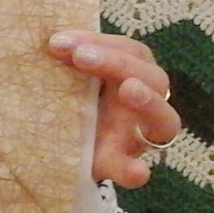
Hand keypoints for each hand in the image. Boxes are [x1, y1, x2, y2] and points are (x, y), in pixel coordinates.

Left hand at [48, 30, 179, 188]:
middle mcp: (144, 102)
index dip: (102, 42)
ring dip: (148, 101)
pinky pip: (135, 171)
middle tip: (81, 57)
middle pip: (152, 77)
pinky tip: (136, 171)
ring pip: (164, 120)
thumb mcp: (69, 78)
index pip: (131, 51)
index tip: (59, 41)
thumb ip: (65, 60)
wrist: (59, 147)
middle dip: (117, 62)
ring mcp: (137, 136)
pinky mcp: (121, 165)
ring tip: (129, 90)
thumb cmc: (70, 102)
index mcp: (132, 74)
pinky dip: (135, 171)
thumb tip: (49, 41)